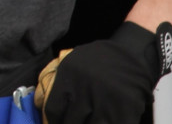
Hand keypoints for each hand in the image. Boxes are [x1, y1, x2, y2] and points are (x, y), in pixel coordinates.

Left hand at [35, 23, 165, 123]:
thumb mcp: (71, 63)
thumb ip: (55, 82)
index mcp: (69, 78)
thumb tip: (39, 104)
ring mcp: (104, 103)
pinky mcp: (123, 111)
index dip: (52, 120)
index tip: (55, 122)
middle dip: (70, 123)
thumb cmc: (98, 61)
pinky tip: (102, 120)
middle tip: (73, 120)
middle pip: (70, 121)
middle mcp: (85, 91)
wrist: (132, 55)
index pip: (53, 110)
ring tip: (88, 118)